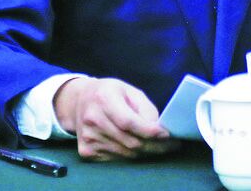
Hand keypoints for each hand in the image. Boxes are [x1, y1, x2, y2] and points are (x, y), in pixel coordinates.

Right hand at [53, 76, 177, 160]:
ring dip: (146, 152)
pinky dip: (132, 155)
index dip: (149, 131)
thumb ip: (145, 108)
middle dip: (155, 145)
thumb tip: (158, 128)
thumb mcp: (129, 90)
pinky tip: (140, 148)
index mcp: (104, 99)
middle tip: (171, 145)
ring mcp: (89, 138)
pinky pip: (117, 159)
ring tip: (160, 147)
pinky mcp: (87, 151)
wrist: (78, 102)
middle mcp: (93, 120)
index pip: (128, 122)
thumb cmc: (109, 93)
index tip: (167, 134)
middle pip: (129, 141)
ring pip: (126, 153)